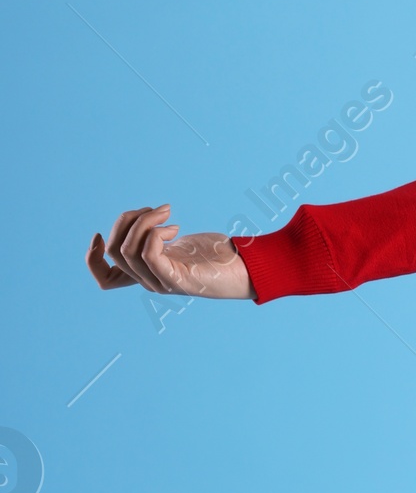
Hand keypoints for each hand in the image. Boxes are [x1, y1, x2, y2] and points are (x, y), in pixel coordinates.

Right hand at [86, 205, 252, 299]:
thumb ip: (155, 238)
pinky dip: (155, 233)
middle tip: (157, 210)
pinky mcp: (177, 280)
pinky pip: (148, 254)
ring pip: (127, 251)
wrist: (245, 268)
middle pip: (114, 251)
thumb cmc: (214, 254)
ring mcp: (162, 283)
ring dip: (143, 222)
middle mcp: (150, 281)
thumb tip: (139, 221)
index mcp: (146, 274)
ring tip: (167, 212)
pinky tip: (175, 228)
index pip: (105, 280)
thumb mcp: (177, 243)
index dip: (92, 259)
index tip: (99, 234)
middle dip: (127, 220)